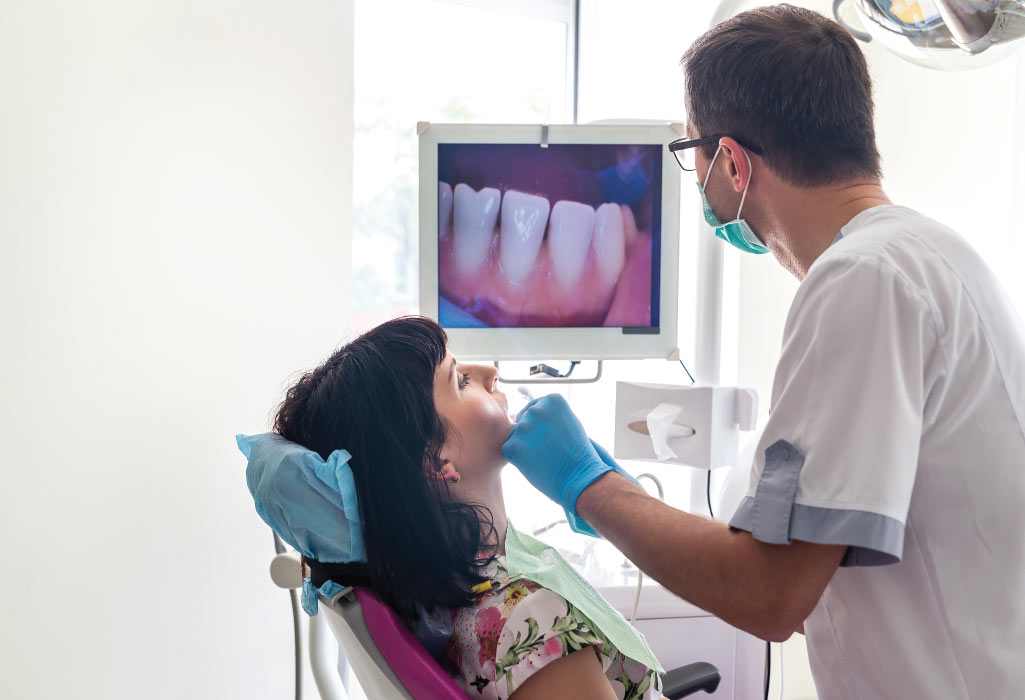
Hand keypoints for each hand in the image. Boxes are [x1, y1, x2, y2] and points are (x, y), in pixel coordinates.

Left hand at [502, 394, 610, 534]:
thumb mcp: (567, 423)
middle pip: (524, 420)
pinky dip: (518, 459)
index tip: (553, 438)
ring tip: (544, 457)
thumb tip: (516, 415)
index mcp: (552, 400)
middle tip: (550, 450)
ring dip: (524, 446)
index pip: (534, 407)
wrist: (580, 477)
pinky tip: (535, 464)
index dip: (542, 426)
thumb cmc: (576, 453)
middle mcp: (536, 409)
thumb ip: (547, 415)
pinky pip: (508, 450)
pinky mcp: (513, 446)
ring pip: (515, 435)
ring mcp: (524, 427)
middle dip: (532, 435)